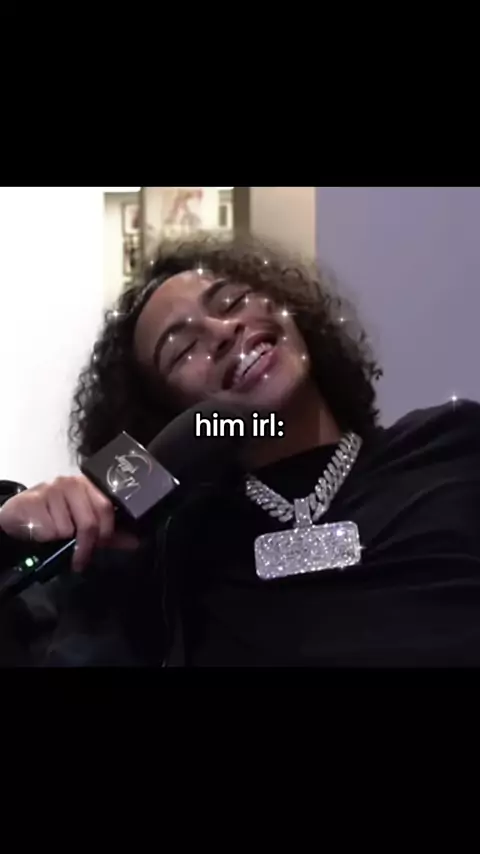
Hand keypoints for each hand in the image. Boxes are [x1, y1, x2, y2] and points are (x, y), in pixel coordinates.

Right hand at [0, 475, 139, 571]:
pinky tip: (40, 531)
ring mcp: (51, 489)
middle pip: (89, 521)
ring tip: (53, 536)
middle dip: (85, 545)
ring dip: (60, 540)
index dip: (106, 531)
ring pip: (67, 529)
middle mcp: (71, 483)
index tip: (100, 546)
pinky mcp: (33, 499)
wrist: (17, 515)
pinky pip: (48, 530)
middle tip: (79, 559)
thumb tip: (137, 542)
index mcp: (87, 485)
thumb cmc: (53, 519)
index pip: (106, 507)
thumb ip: (109, 534)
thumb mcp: (82, 525)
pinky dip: (45, 538)